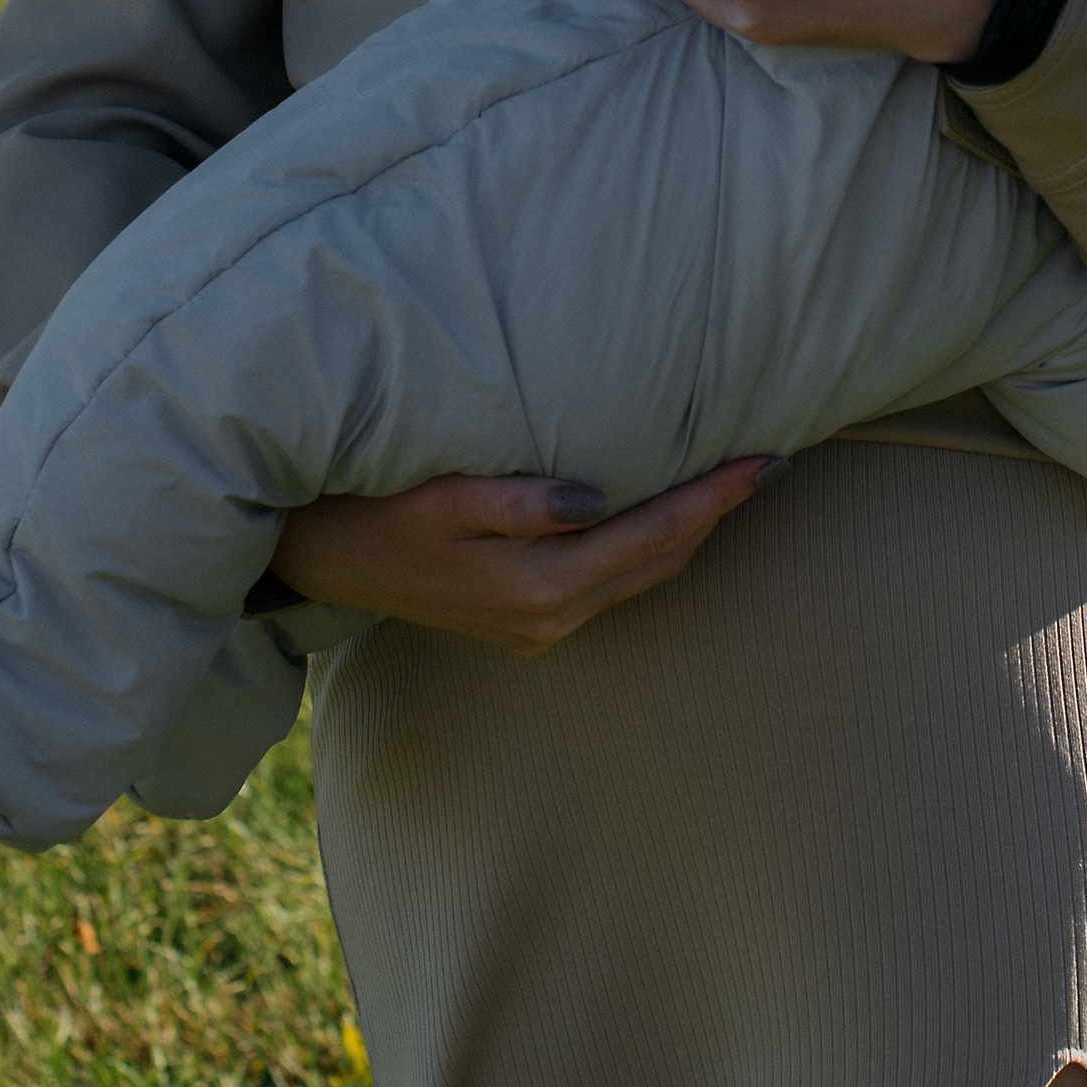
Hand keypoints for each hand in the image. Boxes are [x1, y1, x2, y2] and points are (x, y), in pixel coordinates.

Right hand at [269, 460, 773, 650]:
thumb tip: (592, 498)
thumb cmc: (379, 508)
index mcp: (538, 584)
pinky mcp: (527, 623)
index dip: (714, 496)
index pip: (653, 533)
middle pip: (661, 559)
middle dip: (717, 513)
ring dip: (689, 531)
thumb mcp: (441, 497)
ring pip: (643, 576)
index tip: (762, 459)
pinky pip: (613, 583)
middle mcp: (550, 616)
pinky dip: (650, 547)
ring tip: (730, 483)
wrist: (320, 559)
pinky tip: (663, 513)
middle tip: (766, 462)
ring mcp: (540, 626)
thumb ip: (517, 502)